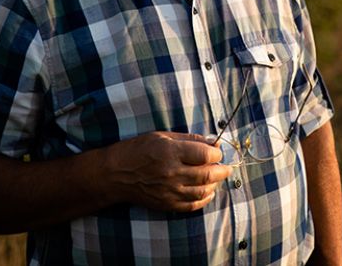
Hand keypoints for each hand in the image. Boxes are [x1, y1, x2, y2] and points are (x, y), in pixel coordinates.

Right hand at [104, 131, 232, 211]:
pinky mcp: (166, 204)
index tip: (218, 152)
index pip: (205, 155)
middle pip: (208, 174)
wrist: (115, 174)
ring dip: (215, 184)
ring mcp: (169, 191)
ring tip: (217, 178)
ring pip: (202, 191)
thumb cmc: (138, 150)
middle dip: (222, 170)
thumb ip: (189, 139)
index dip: (217, 153)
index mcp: (171, 152)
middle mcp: (172, 172)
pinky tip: (208, 192)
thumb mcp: (162, 136)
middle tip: (227, 167)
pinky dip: (204, 200)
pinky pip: (191, 205)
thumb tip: (211, 142)